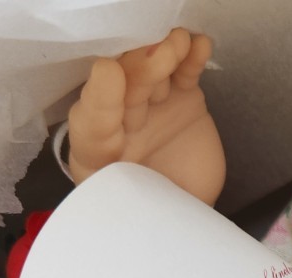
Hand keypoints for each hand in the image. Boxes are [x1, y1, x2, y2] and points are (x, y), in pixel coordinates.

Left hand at [68, 29, 226, 204]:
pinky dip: (191, 58)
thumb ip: (142, 203)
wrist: (191, 215)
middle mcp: (120, 125)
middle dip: (139, 69)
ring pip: (151, 74)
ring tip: (179, 43)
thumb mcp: (145, 218)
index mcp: (99, 159)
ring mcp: (151, 107)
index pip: (92, 126)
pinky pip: (183, 73)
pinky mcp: (180, 98)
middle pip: (124, 90)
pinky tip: (199, 45)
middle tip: (161, 55)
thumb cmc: (159, 220)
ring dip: (162, 54)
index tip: (110, 73)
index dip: (100, 99)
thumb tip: (149, 196)